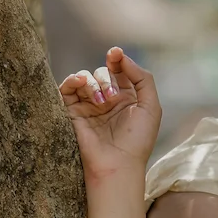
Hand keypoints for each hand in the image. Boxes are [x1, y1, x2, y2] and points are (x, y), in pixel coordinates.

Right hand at [58, 48, 160, 182]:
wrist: (118, 164)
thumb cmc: (138, 139)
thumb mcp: (151, 106)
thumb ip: (142, 77)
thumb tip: (121, 57)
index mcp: (126, 97)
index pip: (118, 69)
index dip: (116, 58)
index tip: (115, 54)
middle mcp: (106, 99)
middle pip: (102, 72)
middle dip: (108, 79)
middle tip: (113, 97)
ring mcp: (88, 105)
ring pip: (85, 78)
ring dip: (94, 83)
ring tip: (102, 101)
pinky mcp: (72, 112)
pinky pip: (67, 88)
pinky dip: (73, 80)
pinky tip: (81, 83)